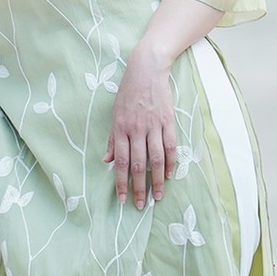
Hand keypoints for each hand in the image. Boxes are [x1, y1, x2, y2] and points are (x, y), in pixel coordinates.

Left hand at [104, 51, 177, 210]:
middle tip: (141, 205)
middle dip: (139, 187)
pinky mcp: (168, 121)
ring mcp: (153, 126)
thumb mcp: (114, 114)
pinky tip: (170, 175)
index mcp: (120, 129)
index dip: (121, 183)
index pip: (119, 162)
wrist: (146, 70)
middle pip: (137, 165)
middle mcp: (136, 130)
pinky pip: (170, 146)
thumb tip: (105, 160)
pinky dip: (170, 162)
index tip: (122, 199)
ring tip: (158, 196)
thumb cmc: (127, 94)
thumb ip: (111, 139)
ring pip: (155, 159)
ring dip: (157, 180)